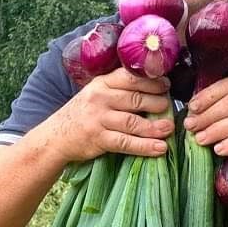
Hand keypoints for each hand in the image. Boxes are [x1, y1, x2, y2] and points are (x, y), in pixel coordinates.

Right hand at [52, 68, 174, 161]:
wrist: (57, 136)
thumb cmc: (83, 113)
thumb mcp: (96, 93)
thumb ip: (118, 89)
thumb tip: (152, 88)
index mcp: (102, 84)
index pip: (130, 78)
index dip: (152, 81)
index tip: (167, 85)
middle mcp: (100, 98)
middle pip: (135, 98)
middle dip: (157, 103)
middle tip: (170, 107)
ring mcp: (99, 119)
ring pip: (133, 122)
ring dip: (154, 126)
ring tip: (169, 128)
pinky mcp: (99, 139)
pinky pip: (126, 143)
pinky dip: (145, 146)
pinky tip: (159, 148)